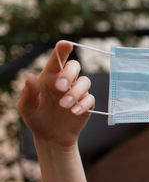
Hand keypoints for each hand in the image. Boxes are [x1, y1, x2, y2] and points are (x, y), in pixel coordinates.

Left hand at [17, 41, 92, 181]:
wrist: (51, 137)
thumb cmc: (36, 118)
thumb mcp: (26, 107)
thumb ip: (28, 92)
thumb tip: (30, 77)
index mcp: (50, 77)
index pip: (58, 59)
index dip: (63, 50)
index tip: (66, 44)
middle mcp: (66, 81)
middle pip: (75, 66)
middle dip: (69, 74)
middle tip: (59, 87)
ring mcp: (77, 92)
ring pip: (84, 82)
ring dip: (75, 92)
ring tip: (64, 105)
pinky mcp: (86, 104)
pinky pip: (89, 99)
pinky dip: (82, 104)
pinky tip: (73, 112)